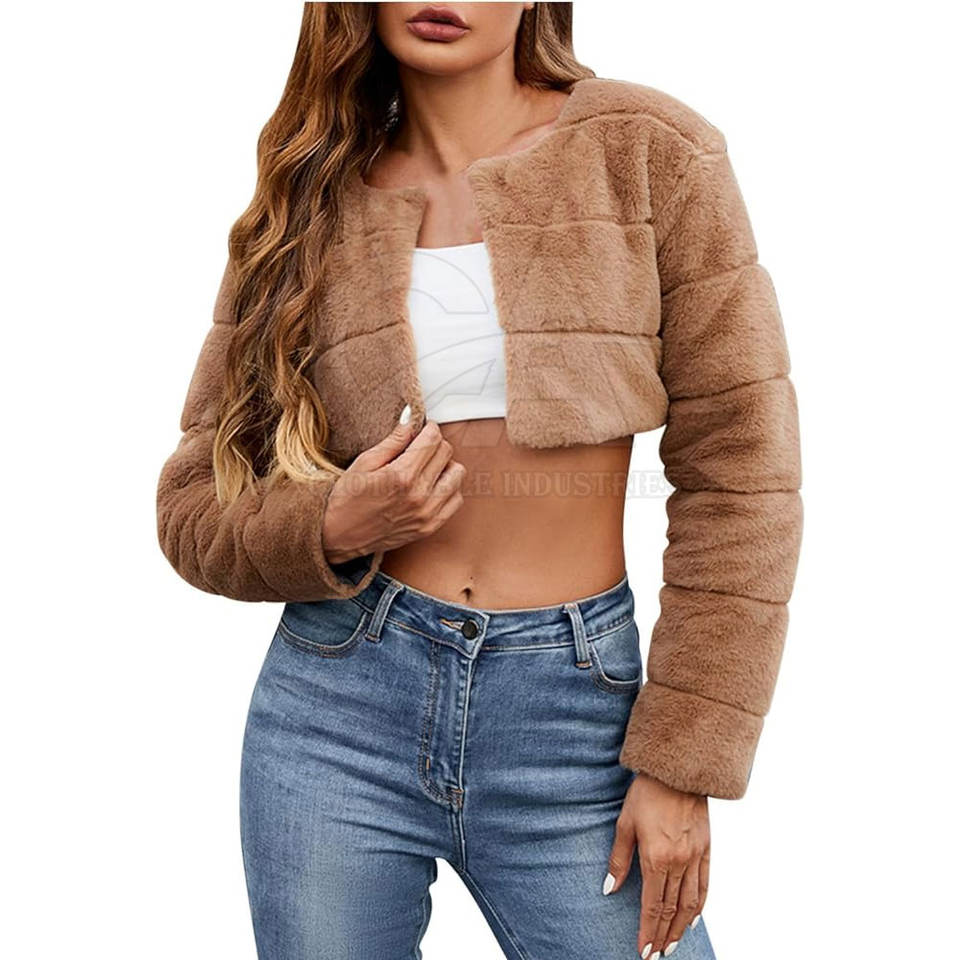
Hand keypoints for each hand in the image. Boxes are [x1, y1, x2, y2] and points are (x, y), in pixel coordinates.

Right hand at [320, 413, 465, 563]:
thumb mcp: (364, 462)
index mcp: (401, 475)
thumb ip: (392, 441)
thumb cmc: (347, 498)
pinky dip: (448, 489)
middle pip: (447, 453)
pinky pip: (456, 500)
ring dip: (445, 466)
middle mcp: (419, 495)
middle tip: (420, 447)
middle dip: (435, 444)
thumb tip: (410, 419)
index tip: (422, 430)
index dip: (428, 429)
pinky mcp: (430, 527)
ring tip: (427, 468)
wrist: (339, 537)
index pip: (433, 439)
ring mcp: (427, 513)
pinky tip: (432, 487)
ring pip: (457, 474)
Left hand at [605, 772, 709, 957]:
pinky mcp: (707, 849)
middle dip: (664, 935)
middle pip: (672, 909)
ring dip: (682, 927)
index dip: (648, 930)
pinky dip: (700, 906)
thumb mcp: (625, 823)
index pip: (653, 905)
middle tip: (657, 955)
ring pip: (691, 903)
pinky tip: (693, 918)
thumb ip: (619, 859)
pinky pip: (705, 885)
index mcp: (657, 857)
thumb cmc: (646, 793)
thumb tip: (609, 889)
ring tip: (673, 944)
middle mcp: (679, 862)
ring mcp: (696, 856)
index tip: (644, 950)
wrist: (677, 770)